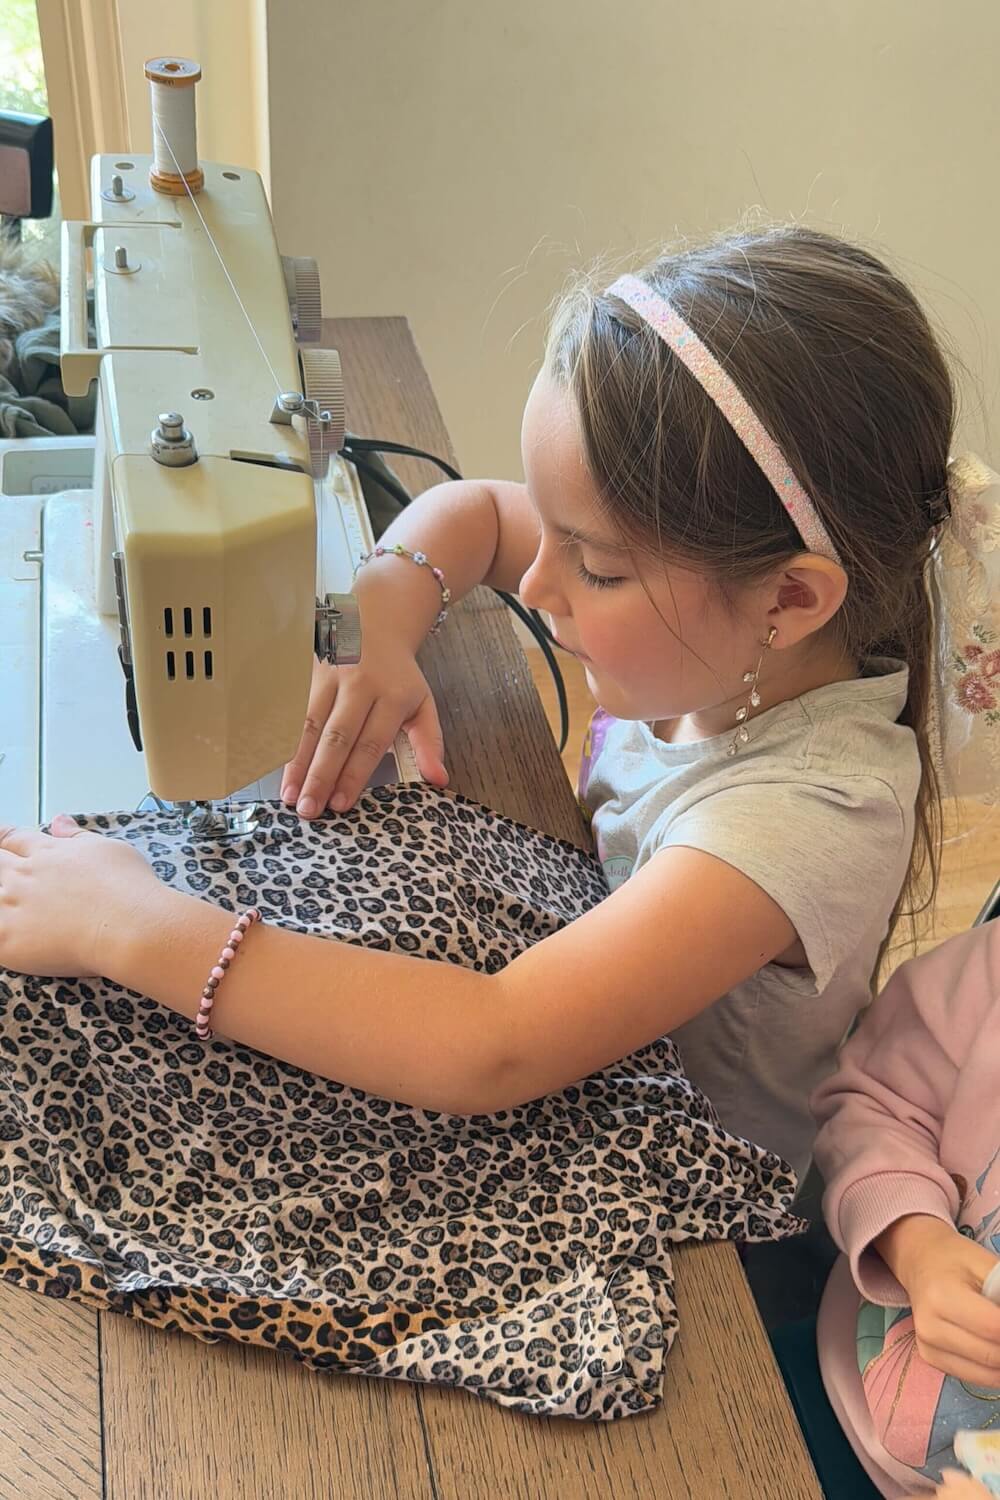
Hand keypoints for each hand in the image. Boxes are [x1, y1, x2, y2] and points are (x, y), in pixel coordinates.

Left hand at [0, 815, 164, 977]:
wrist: (130, 926)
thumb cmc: (128, 887)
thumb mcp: (108, 849)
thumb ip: (77, 837)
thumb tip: (59, 820)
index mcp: (47, 852)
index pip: (13, 838)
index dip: (3, 838)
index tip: (2, 842)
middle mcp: (25, 875)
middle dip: (0, 864)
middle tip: (9, 872)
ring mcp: (13, 906)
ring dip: (0, 895)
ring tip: (13, 902)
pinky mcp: (9, 938)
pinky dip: (0, 928)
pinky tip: (10, 931)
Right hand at [281, 648, 447, 817]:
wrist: (376, 623)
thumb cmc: (398, 676)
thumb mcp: (423, 705)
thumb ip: (429, 743)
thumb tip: (439, 780)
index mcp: (392, 695)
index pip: (371, 742)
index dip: (354, 775)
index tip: (341, 804)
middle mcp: (360, 685)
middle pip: (337, 737)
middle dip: (321, 776)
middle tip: (309, 809)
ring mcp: (330, 676)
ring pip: (309, 725)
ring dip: (298, 763)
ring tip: (290, 795)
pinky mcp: (309, 673)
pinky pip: (294, 712)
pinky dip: (286, 742)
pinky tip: (279, 767)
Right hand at [876, 1214, 999, 1386]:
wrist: (919, 1262)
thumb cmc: (955, 1259)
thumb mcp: (985, 1263)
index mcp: (942, 1296)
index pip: (995, 1328)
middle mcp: (930, 1327)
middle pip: (993, 1356)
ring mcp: (927, 1347)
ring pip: (987, 1375)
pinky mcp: (930, 1359)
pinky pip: (975, 1377)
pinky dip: (995, 1370)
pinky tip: (996, 1348)